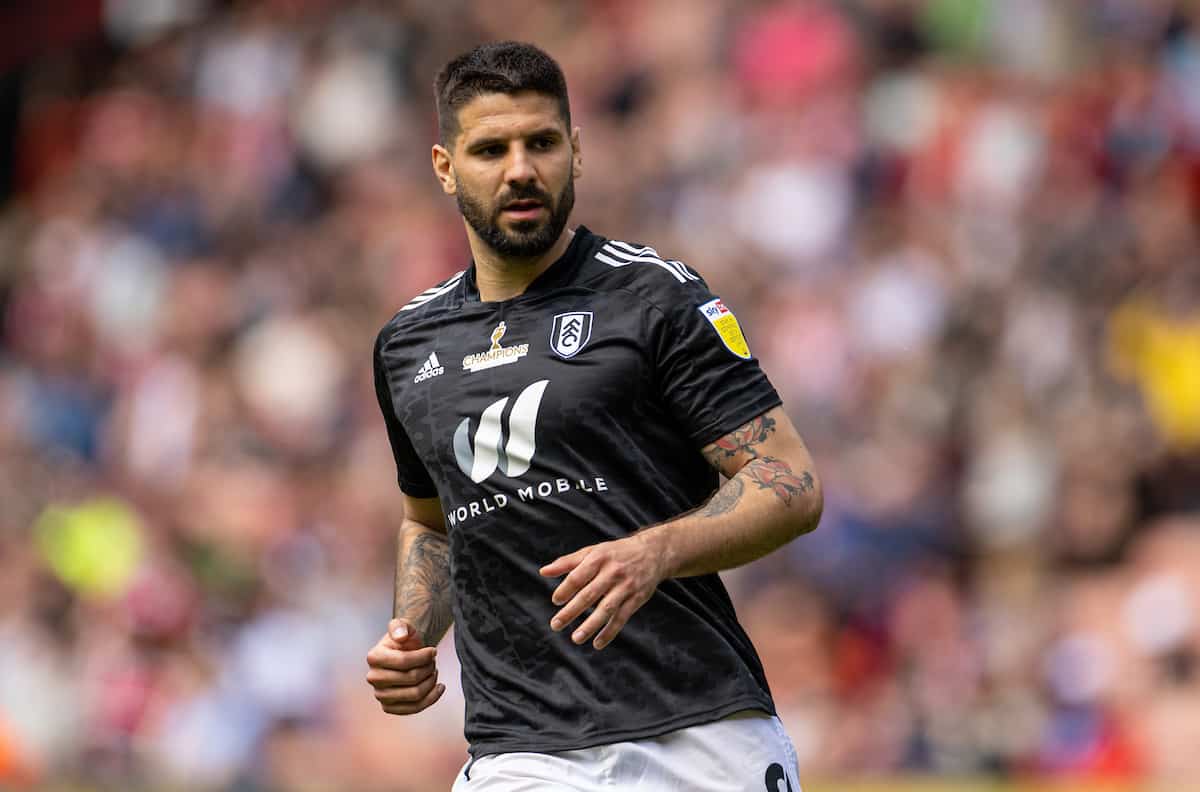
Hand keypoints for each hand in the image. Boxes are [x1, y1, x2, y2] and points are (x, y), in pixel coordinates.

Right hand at [365, 618, 444, 714]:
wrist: (406, 652)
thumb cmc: (405, 638)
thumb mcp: (403, 625)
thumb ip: (400, 626)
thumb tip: (400, 636)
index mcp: (374, 657)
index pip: (404, 661)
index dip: (424, 656)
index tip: (434, 650)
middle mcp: (373, 678)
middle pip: (411, 678)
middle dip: (428, 668)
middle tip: (433, 661)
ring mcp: (380, 695)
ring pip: (415, 695)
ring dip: (431, 681)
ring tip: (433, 671)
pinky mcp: (389, 707)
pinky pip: (414, 708)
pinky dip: (431, 698)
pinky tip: (440, 686)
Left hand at [539, 533, 664, 649]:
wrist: (653, 553)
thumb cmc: (616, 553)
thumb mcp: (593, 551)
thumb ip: (568, 562)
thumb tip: (543, 572)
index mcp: (599, 558)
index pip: (578, 576)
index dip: (565, 589)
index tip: (556, 601)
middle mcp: (612, 572)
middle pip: (589, 595)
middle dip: (571, 611)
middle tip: (555, 625)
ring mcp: (626, 587)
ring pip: (606, 609)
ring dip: (590, 625)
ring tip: (575, 638)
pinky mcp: (636, 599)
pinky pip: (621, 618)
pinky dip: (610, 632)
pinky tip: (597, 643)